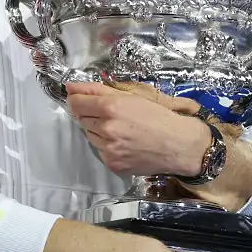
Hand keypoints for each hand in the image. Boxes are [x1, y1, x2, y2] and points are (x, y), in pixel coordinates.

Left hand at [65, 81, 210, 177]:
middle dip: (91, 115)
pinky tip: (125, 143)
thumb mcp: (133, 96)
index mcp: (111, 108)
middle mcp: (107, 129)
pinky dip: (107, 146)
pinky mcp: (112, 164)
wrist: (181, 145)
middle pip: (82, 119)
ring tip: (122, 130)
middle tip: (112, 115)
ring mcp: (109, 149)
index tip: (81, 99)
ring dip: (98, 131)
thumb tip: (70, 87)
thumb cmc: (160, 116)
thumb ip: (98, 90)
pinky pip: (100, 151)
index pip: (76, 102)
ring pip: (90, 136)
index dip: (77, 99)